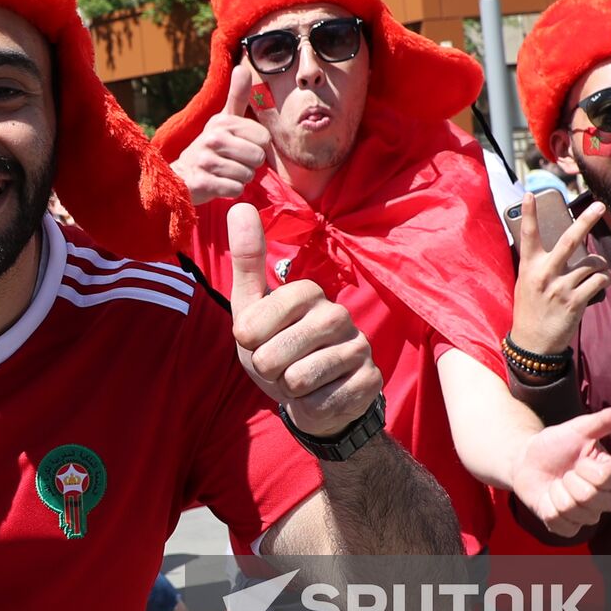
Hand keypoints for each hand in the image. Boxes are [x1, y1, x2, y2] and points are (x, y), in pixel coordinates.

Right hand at [170, 64, 271, 205]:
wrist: (181, 174)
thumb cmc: (209, 147)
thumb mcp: (223, 120)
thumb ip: (236, 96)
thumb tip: (242, 68)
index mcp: (222, 122)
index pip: (264, 139)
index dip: (256, 147)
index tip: (240, 148)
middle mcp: (213, 138)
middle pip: (258, 158)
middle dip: (249, 165)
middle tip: (232, 163)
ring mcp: (206, 160)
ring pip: (247, 175)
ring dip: (239, 179)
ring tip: (224, 173)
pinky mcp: (202, 182)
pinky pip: (235, 189)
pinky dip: (230, 190)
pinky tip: (218, 184)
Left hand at [228, 203, 381, 436]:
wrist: (311, 397)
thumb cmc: (276, 348)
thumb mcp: (251, 309)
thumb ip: (247, 261)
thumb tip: (239, 205)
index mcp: (308, 292)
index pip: (257, 321)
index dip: (249, 341)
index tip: (258, 341)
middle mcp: (338, 314)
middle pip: (274, 355)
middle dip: (267, 369)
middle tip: (281, 365)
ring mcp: (359, 346)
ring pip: (298, 379)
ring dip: (289, 388)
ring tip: (300, 380)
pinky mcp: (371, 379)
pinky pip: (322, 401)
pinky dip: (312, 405)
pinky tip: (322, 394)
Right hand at [510, 195, 609, 355]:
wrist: (533, 344)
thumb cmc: (530, 311)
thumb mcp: (525, 284)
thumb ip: (540, 266)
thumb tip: (561, 249)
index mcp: (529, 267)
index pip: (528, 235)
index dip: (528, 214)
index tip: (530, 194)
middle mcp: (545, 274)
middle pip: (570, 240)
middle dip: (586, 220)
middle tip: (600, 206)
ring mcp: (561, 287)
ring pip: (592, 263)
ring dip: (598, 266)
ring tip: (594, 272)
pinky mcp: (575, 302)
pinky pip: (598, 282)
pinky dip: (601, 283)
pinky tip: (595, 289)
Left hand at [511, 399, 610, 537]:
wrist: (526, 459)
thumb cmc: (556, 444)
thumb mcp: (580, 429)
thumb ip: (608, 420)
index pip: (609, 480)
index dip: (588, 470)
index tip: (579, 460)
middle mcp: (604, 499)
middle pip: (591, 498)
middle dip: (569, 481)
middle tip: (565, 473)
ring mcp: (587, 515)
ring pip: (573, 511)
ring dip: (557, 494)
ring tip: (556, 484)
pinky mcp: (567, 527)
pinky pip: (561, 525)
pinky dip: (549, 510)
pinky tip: (549, 499)